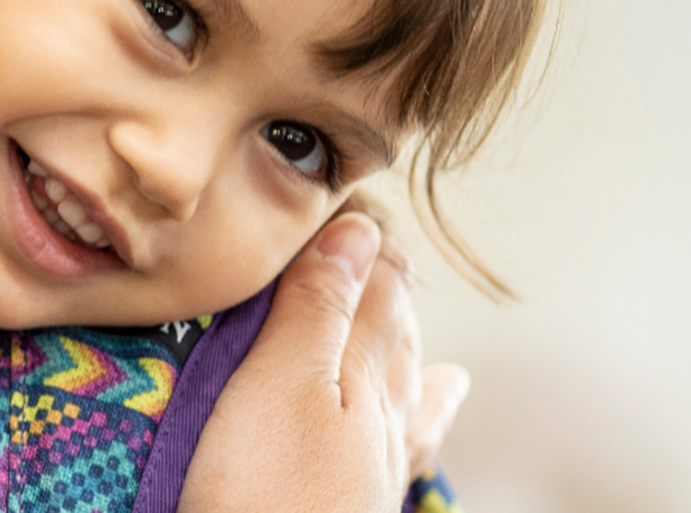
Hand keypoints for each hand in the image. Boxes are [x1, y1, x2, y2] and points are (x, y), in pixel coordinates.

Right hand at [182, 214, 468, 511]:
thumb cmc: (266, 498)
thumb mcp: (280, 383)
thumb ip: (319, 307)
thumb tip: (359, 229)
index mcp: (366, 379)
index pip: (378, 291)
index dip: (366, 246)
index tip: (352, 209)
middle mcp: (381, 424)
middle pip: (396, 343)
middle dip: (389, 296)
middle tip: (379, 252)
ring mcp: (369, 473)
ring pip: (401, 398)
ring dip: (405, 356)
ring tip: (424, 334)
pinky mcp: (346, 512)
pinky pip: (395, 453)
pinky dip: (415, 426)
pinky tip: (423, 429)